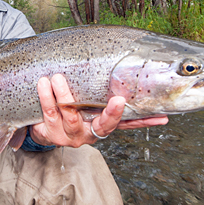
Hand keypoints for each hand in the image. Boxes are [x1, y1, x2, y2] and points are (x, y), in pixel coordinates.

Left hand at [30, 74, 167, 146]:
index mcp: (103, 126)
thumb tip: (131, 69)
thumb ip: (105, 94)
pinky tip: (44, 84)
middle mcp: (90, 134)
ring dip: (65, 96)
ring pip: (71, 116)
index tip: (159, 115)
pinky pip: (50, 113)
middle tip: (118, 99)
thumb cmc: (72, 110)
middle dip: (111, 114)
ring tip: (58, 78)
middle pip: (103, 126)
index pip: (127, 124)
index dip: (142, 121)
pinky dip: (46, 97)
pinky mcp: (52, 134)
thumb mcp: (90, 105)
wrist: (45, 129)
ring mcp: (71, 135)